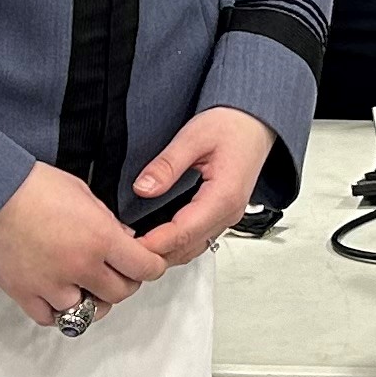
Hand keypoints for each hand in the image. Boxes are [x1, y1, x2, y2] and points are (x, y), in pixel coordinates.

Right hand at [0, 163, 171, 327]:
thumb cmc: (29, 184)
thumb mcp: (82, 192)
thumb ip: (107, 220)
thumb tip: (123, 237)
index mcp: (99, 237)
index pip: (144, 268)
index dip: (150, 267)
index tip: (147, 264)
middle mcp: (80, 266)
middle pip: (120, 293)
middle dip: (123, 281)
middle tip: (116, 270)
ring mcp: (52, 284)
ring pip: (87, 311)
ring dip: (91, 298)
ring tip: (85, 283)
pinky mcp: (25, 294)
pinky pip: (50, 318)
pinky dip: (57, 310)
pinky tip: (57, 294)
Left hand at [132, 107, 279, 262]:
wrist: (254, 123)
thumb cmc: (232, 126)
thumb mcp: (194, 136)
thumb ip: (167, 164)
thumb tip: (143, 188)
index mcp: (223, 196)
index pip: (183, 232)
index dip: (153, 244)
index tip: (126, 245)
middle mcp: (228, 213)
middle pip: (186, 248)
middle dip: (154, 253)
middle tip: (121, 247)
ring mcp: (227, 217)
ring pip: (192, 249)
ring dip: (164, 252)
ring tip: (134, 245)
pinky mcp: (222, 216)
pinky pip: (197, 240)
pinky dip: (175, 244)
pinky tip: (156, 237)